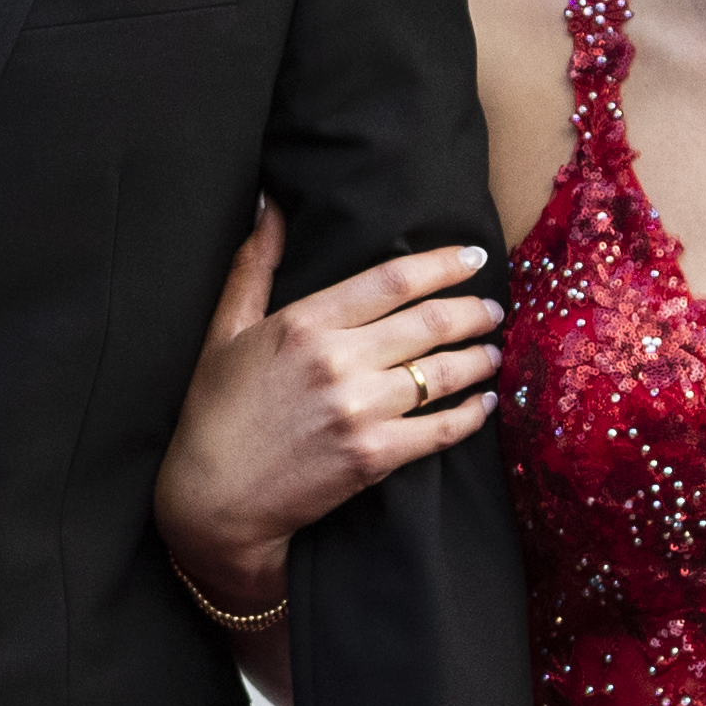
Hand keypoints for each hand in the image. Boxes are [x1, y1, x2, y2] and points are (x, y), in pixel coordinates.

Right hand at [153, 207, 500, 602]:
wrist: (212, 500)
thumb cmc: (214, 413)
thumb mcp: (224, 331)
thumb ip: (254, 265)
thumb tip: (271, 204)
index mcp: (303, 323)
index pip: (392, 279)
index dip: (443, 264)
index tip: (472, 258)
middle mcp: (336, 361)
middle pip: (430, 322)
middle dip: (473, 311)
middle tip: (493, 308)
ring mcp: (358, 411)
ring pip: (443, 373)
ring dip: (479, 358)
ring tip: (493, 351)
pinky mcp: (373, 457)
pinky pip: (441, 430)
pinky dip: (472, 415)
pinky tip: (485, 404)